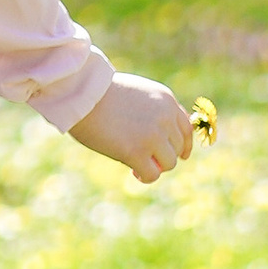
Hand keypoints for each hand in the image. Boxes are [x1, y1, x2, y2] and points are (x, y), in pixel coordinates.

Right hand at [68, 76, 202, 186]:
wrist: (80, 92)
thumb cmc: (101, 92)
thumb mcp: (137, 92)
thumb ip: (155, 110)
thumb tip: (164, 137)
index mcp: (166, 100)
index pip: (186, 129)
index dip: (184, 145)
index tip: (181, 155)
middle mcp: (165, 118)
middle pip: (177, 148)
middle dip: (163, 154)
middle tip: (144, 156)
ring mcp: (153, 135)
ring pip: (169, 163)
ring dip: (155, 165)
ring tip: (136, 163)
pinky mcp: (137, 152)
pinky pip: (152, 174)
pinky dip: (144, 176)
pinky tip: (133, 171)